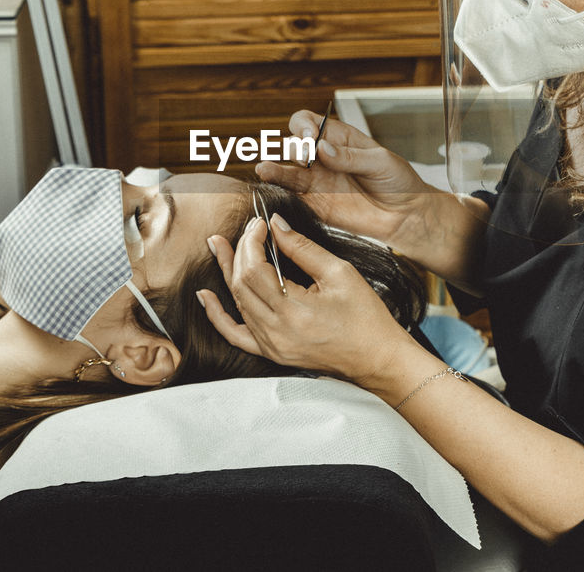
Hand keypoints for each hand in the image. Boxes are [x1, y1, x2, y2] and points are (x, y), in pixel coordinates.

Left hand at [200, 214, 416, 385]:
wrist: (377, 358)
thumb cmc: (366, 317)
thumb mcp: (339, 273)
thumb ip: (302, 248)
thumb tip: (276, 225)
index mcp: (294, 311)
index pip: (255, 269)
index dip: (251, 242)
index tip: (259, 224)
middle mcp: (277, 332)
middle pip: (241, 284)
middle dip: (240, 252)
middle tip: (247, 230)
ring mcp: (272, 345)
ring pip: (236, 303)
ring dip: (228, 273)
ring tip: (220, 247)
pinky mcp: (272, 353)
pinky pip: (234, 334)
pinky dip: (217, 314)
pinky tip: (206, 295)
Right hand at [256, 108, 439, 251]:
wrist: (406, 215)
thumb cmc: (398, 183)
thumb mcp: (380, 162)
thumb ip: (350, 156)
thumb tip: (322, 148)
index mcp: (338, 139)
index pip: (308, 123)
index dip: (303, 126)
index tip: (310, 136)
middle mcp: (323, 158)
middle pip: (293, 145)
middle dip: (294, 148)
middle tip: (306, 157)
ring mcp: (317, 182)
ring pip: (287, 171)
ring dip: (275, 169)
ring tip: (265, 169)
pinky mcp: (316, 205)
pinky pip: (292, 197)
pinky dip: (280, 192)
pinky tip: (272, 188)